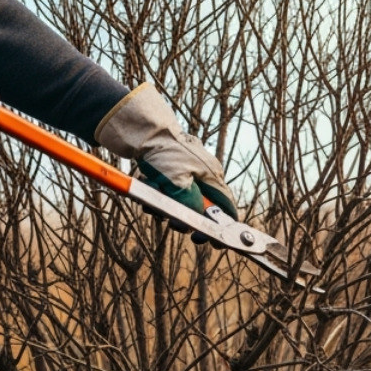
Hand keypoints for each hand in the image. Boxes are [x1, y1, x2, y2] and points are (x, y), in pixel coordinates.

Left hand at [94, 83, 237, 219]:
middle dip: (185, 218)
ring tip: (153, 201)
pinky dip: (157, 198)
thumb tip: (197, 220)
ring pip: (181, 205)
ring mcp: (188, 176)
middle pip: (201, 211)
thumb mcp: (178, 182)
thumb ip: (190, 204)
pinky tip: (149, 189)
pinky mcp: (172, 175)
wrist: (143, 131)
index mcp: (213, 177)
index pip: (227, 208)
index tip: (210, 240)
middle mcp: (204, 178)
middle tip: (173, 222)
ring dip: (166, 208)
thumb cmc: (164, 152)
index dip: (221, 227)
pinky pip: (167, 196)